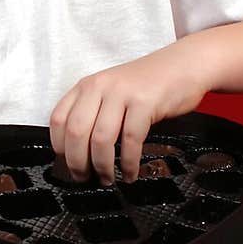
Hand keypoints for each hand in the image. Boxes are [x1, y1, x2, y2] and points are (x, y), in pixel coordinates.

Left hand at [49, 41, 209, 184]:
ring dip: (102, 166)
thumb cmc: (149, 84)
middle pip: (76, 132)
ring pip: (101, 139)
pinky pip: (130, 140)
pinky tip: (130, 172)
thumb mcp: (113, 91)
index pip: (58, 118)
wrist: (184, 64)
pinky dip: (128, 163)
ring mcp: (122, 93)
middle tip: (84, 178)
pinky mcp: (145, 102)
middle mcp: (100, 86)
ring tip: (108, 179)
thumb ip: (94, 112)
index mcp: (88, 85)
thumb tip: (80, 152)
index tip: (66, 163)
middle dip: (78, 162)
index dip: (60, 146)